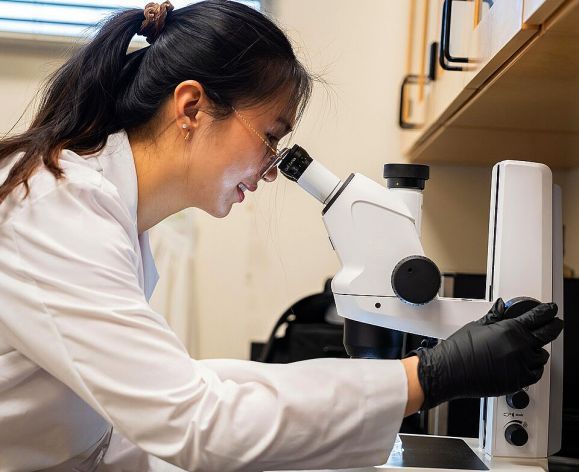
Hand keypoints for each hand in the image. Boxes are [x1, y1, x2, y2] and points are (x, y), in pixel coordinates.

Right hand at [415, 299, 562, 409]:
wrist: (449, 371)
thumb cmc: (458, 350)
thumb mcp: (476, 326)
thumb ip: (494, 316)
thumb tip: (501, 306)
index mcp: (509, 329)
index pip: (537, 317)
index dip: (547, 311)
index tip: (551, 309)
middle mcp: (519, 347)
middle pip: (547, 334)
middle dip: (554, 326)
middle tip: (555, 322)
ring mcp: (520, 365)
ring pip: (542, 355)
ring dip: (539, 349)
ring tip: (533, 346)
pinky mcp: (518, 381)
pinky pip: (536, 373)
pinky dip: (534, 366)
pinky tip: (528, 362)